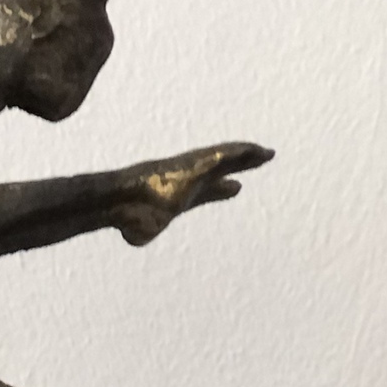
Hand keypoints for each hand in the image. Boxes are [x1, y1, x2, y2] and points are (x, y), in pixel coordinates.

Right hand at [117, 142, 272, 245]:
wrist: (120, 200)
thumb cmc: (127, 217)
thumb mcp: (140, 230)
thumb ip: (141, 230)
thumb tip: (135, 234)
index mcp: (180, 196)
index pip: (206, 191)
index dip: (221, 189)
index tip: (237, 187)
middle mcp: (189, 179)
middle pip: (221, 169)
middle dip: (240, 166)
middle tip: (261, 160)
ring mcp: (193, 169)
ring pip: (226, 158)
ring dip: (248, 155)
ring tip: (267, 153)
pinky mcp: (198, 163)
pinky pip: (227, 155)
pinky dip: (244, 153)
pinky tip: (260, 151)